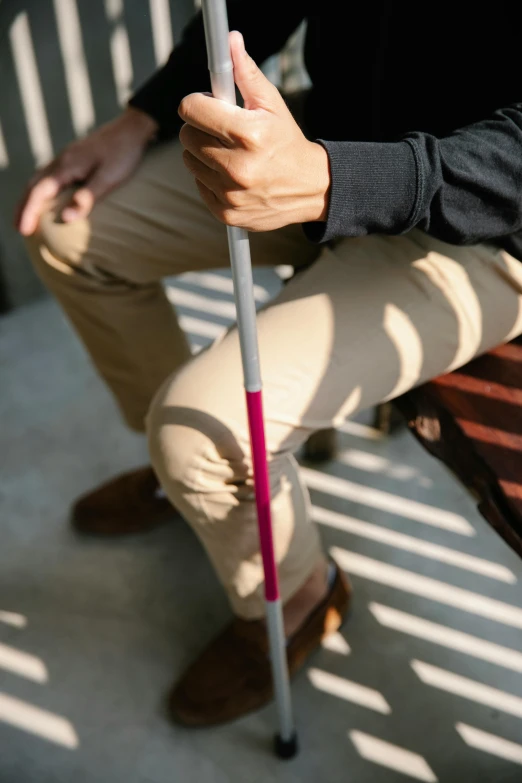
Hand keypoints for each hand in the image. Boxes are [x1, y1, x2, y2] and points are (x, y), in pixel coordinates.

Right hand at [15, 107, 157, 235]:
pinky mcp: (73, 156)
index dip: (29, 212)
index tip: (24, 231)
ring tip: (27, 216)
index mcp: (67, 166)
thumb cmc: (124, 155)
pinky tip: (45, 196)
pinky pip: (48, 174)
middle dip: (23, 207)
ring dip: (30, 198)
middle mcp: (62, 160)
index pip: (39, 192)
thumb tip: (65, 219)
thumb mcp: (109, 179)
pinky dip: (40, 188)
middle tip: (19, 228)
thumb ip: (87, 198)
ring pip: (39, 178)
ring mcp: (66, 156)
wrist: (132, 129)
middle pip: (33, 185)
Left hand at [178, 31, 329, 231]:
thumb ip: (246, 74)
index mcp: (248, 134)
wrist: (309, 189)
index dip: (197, 103)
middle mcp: (237, 167)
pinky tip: (231, 174)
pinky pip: (199, 185)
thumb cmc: (287, 143)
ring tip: (228, 153)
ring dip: (203, 153)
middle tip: (221, 130)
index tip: (208, 105)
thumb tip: (229, 42)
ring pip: (190, 161)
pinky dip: (210, 177)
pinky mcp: (226, 213)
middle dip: (200, 128)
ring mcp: (230, 193)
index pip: (192, 110)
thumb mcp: (272, 105)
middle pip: (187, 136)